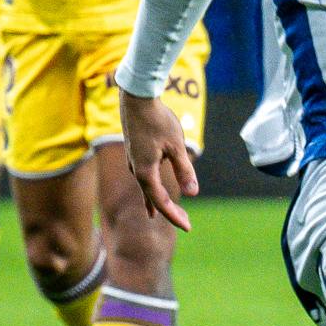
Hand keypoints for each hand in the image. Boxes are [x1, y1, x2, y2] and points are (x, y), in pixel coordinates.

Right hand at [121, 90, 198, 231]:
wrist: (136, 98)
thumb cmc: (158, 120)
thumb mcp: (176, 146)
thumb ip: (184, 170)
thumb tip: (193, 192)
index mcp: (146, 172)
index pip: (161, 202)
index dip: (175, 216)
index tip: (188, 227)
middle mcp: (136, 170)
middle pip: (152, 197)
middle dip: (169, 211)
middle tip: (185, 223)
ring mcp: (132, 161)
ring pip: (145, 186)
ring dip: (154, 200)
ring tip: (156, 214)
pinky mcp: (133, 152)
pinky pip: (142, 175)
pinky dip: (149, 186)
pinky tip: (150, 185)